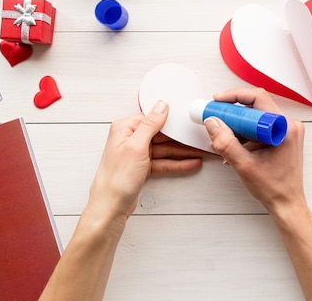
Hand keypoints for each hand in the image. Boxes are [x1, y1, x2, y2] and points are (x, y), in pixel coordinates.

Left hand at [89, 101, 205, 226]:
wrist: (111, 206)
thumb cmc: (116, 178)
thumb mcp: (136, 146)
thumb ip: (150, 124)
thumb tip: (161, 105)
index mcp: (125, 128)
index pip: (153, 118)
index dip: (171, 120)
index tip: (187, 121)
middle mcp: (130, 139)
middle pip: (161, 134)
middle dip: (181, 138)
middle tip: (198, 138)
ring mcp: (137, 154)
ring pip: (165, 149)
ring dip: (183, 152)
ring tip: (201, 152)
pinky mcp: (142, 167)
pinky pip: (164, 162)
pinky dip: (177, 163)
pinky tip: (191, 163)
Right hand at [203, 88, 305, 215]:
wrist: (287, 204)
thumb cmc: (273, 188)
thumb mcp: (244, 165)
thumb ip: (226, 143)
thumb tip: (212, 122)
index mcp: (285, 128)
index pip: (258, 98)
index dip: (235, 96)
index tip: (217, 102)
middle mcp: (290, 125)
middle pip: (256, 106)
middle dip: (233, 112)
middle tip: (216, 118)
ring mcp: (288, 131)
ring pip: (257, 117)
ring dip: (238, 124)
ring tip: (223, 138)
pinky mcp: (283, 138)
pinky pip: (261, 127)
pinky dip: (246, 133)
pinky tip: (235, 146)